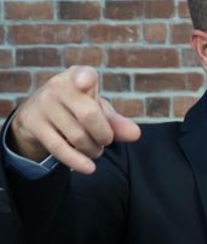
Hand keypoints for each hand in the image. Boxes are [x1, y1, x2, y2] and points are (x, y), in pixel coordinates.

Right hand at [8, 66, 140, 174]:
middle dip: (104, 135)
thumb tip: (136, 134)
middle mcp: (58, 87)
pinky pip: (59, 148)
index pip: (84, 74)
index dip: (85, 78)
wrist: (37, 115)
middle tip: (105, 140)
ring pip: (77, 136)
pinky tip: (89, 168)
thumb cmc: (77, 109)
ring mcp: (43, 105)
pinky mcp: (33, 124)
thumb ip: (117, 122)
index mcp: (78, 77)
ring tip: (95, 149)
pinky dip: (77, 161)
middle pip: (89, 115)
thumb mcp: (98, 111)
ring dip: (92, 149)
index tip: (85, 83)